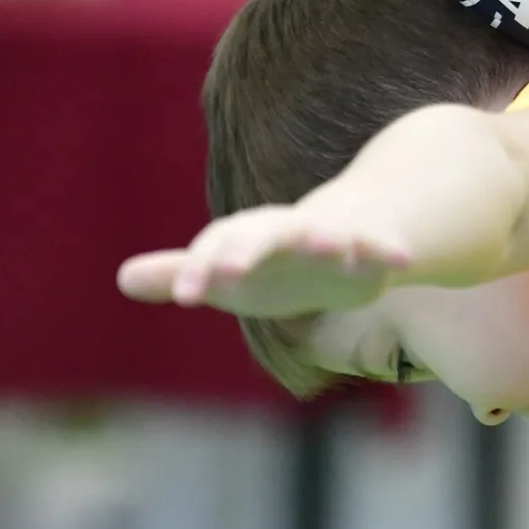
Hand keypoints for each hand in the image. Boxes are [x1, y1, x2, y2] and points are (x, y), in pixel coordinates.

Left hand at [117, 205, 410, 317]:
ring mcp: (328, 235)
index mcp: (246, 239)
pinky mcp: (367, 244)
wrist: (340, 238)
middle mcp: (285, 232)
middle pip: (264, 237)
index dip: (198, 271)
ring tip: (331, 248)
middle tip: (231, 271)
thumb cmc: (272, 263)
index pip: (215, 252)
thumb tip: (123, 278)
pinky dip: (388, 249)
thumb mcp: (228, 274)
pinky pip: (379, 245)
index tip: (183, 296)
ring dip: (328, 238)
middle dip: (250, 251)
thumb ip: (182, 273)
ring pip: (325, 234)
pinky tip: (405, 260)